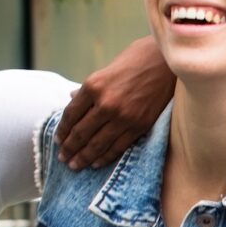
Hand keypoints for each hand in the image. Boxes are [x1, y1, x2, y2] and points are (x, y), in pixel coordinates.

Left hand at [54, 35, 172, 170]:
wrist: (167, 62)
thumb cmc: (135, 60)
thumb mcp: (106, 70)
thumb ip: (89, 88)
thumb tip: (72, 98)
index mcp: (93, 86)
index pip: (70, 115)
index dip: (62, 131)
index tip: (58, 140)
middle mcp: (105, 104)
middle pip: (80, 133)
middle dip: (69, 148)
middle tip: (62, 158)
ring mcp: (123, 117)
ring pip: (97, 144)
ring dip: (84, 157)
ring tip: (75, 165)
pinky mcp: (139, 126)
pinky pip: (118, 147)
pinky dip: (105, 157)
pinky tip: (96, 163)